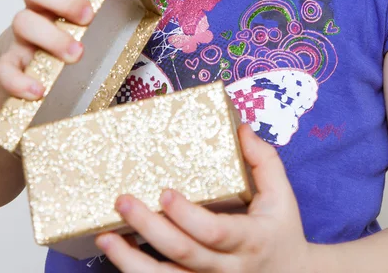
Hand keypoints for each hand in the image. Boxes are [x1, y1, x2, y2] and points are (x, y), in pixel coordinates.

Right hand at [0, 0, 141, 118]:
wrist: (38, 69)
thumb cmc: (75, 31)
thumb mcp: (100, 8)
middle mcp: (39, 7)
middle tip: (89, 17)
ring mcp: (23, 35)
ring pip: (21, 22)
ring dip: (50, 37)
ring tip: (76, 54)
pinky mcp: (12, 64)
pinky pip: (4, 69)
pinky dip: (19, 79)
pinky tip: (39, 90)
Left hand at [95, 124, 311, 272]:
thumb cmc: (282, 231)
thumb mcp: (282, 193)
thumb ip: (264, 159)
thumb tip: (241, 128)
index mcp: (250, 239)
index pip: (214, 231)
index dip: (186, 215)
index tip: (164, 192)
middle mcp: (228, 267)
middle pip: (184, 253)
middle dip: (148, 228)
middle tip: (122, 201)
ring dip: (131, 261)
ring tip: (105, 238)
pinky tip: (119, 255)